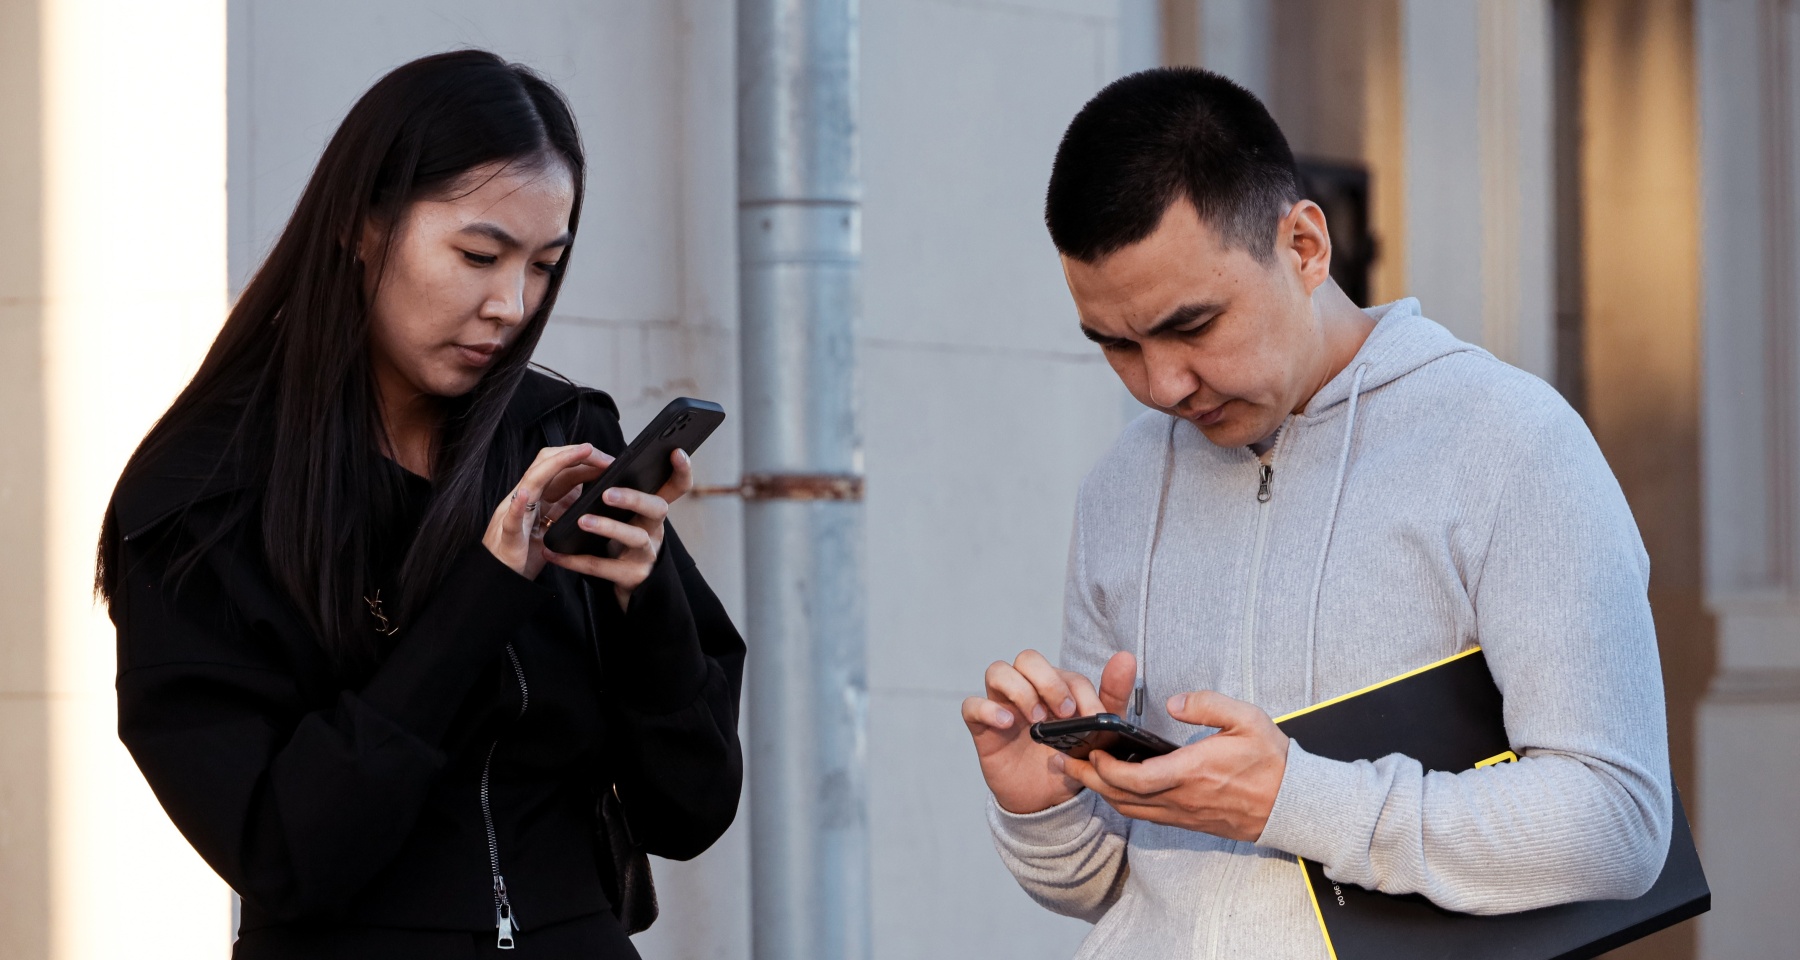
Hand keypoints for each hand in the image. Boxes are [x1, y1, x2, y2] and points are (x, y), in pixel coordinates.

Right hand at [483, 443, 608, 579]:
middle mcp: (523, 500)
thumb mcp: (551, 525)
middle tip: (599, 454)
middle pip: (546, 465)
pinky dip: (517, 505)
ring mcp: (513, 515)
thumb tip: (584, 487)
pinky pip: (510, 519)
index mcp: (536, 498)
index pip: (557, 468)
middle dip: (573, 455)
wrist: (500, 580)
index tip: (605, 459)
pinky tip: (525, 495)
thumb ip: (563, 506)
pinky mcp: (507, 536)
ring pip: (531, 482)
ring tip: (576, 454)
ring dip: (554, 465)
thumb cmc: (523, 553)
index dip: (580, 459)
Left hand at [544, 448, 692, 610]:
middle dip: (634, 498)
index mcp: (652, 511)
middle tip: (607, 493)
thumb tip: (591, 463)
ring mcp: (647, 554)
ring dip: (608, 527)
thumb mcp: (626, 518)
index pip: (677, 486)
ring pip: (635, 537)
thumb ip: (618, 495)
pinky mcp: (632, 577)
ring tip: (582, 521)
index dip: (682, 470)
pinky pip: (604, 567)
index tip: (675, 451)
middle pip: (657, 508)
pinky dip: (577, 560)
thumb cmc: (621, 544)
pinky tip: (555, 554)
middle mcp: (655, 529)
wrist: (628, 588)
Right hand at [961, 650, 1137, 814]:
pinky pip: (971, 705)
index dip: (1080, 692)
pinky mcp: (983, 727)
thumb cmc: (1070, 759)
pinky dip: (987, 708)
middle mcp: (1027, 689)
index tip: (1091, 718)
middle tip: (1065, 714)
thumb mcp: (1097, 733)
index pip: (1066, 674)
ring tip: (1037, 721)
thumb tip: (1126, 657)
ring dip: (1021, 691)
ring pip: (997, 671)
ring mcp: (1002, 705)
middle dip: (1048, 682)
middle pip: (1028, 658)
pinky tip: (1007, 723)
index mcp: (1055, 688)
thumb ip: (1112, 698)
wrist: (1046, 799)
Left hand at [1055, 690, 1288, 841]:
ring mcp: (1186, 814)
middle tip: (1064, 761)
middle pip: (1123, 798)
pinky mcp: (1190, 822)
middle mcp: (1184, 799)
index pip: (1137, 779)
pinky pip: (1147, 815)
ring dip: (1102, 792)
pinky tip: (1113, 786)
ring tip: (1080, 771)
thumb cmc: (1272, 760)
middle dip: (1089, 780)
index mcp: (1194, 772)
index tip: (1089, 752)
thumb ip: (1208, 704)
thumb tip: (1173, 702)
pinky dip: (1124, 801)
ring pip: (1132, 809)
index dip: (1107, 769)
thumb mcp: (1247, 718)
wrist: (1295, 804)